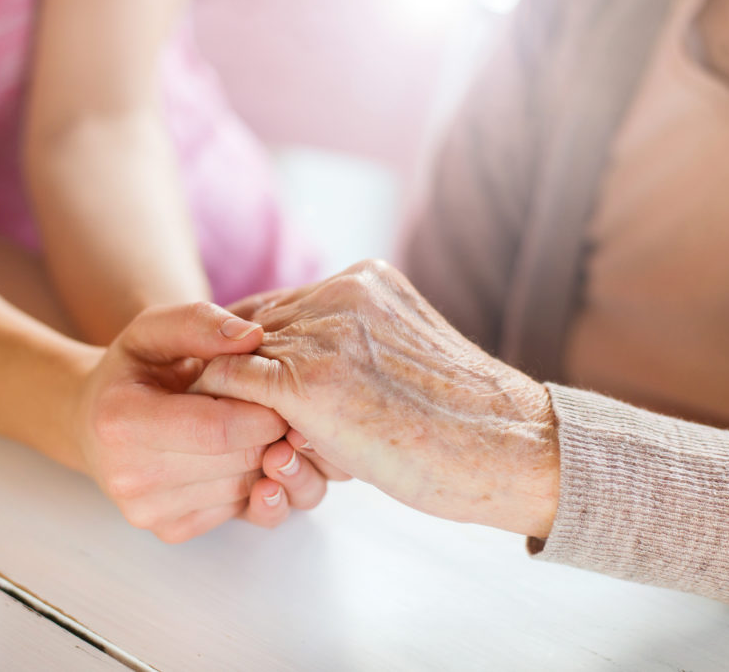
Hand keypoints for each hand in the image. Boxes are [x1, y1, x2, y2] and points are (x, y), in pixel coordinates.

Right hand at [70, 301, 288, 542]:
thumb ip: (198, 322)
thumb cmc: (131, 372)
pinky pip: (236, 510)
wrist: (92, 424)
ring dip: (262, 458)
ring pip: (244, 488)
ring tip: (250, 427)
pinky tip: (233, 455)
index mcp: (121, 421)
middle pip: (238, 460)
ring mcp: (148, 511)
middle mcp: (129, 475)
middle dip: (269, 432)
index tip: (277, 390)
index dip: (263, 410)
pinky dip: (248, 482)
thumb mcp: (152, 330)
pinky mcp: (169, 531)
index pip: (217, 429)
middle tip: (274, 406)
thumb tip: (251, 336)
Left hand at [193, 260, 560, 537]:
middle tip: (252, 419)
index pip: (276, 307)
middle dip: (246, 376)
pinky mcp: (304, 382)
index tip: (250, 389)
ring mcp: (320, 333)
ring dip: (238, 399)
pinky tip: (238, 441)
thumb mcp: (403, 357)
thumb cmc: (461, 419)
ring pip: (234, 357)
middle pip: (250, 329)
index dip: (256, 351)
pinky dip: (220, 409)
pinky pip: (226, 383)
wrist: (507, 449)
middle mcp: (337, 292)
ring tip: (259, 438)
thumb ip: (354, 343)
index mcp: (363, 279)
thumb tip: (301, 367)